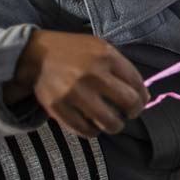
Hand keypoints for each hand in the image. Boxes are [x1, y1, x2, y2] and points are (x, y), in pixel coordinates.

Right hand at [8, 30, 149, 137]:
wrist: (36, 55)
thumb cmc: (73, 51)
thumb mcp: (100, 47)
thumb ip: (122, 68)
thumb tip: (143, 95)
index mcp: (106, 56)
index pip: (136, 83)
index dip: (143, 96)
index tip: (140, 101)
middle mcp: (93, 74)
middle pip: (129, 102)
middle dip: (134, 112)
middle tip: (129, 113)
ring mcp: (75, 93)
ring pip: (110, 122)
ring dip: (116, 126)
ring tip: (113, 123)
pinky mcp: (59, 108)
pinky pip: (86, 130)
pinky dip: (94, 132)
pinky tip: (94, 126)